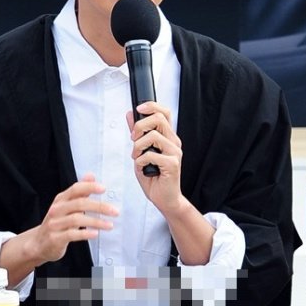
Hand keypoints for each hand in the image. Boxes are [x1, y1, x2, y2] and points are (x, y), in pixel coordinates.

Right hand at [30, 174, 118, 263]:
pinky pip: (72, 234)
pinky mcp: (55, 238)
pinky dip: (85, 233)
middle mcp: (57, 210)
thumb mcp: (66, 205)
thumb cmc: (57, 222)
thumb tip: (91, 176)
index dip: (89, 187)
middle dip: (99, 206)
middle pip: (79, 203)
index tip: (104, 188)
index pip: (75, 189)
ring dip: (96, 221)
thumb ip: (80, 192)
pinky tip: (95, 233)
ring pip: (77, 219)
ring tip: (109, 225)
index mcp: (61, 199)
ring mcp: (55, 224)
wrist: (38, 244)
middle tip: (114, 211)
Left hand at [127, 101, 183, 216]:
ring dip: (138, 146)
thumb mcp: (139, 152)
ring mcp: (175, 152)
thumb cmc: (153, 177)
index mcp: (168, 137)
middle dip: (140, 125)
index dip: (152, 106)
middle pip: (159, 118)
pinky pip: (151, 155)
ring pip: (154, 136)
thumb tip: (130, 114)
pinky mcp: (173, 164)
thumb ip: (136, 133)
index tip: (138, 108)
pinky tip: (142, 167)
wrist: (164, 199)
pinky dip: (140, 161)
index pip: (164, 112)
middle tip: (133, 138)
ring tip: (136, 157)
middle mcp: (173, 142)